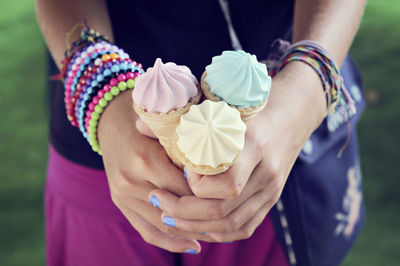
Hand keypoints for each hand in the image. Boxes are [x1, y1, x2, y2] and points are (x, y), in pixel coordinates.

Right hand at [98, 91, 213, 252]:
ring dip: (191, 232)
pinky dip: (171, 243)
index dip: (209, 195)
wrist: (112, 124)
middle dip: (203, 216)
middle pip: (175, 208)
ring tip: (216, 233)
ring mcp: (122, 195)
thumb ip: (188, 147)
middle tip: (229, 219)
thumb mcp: (168, 129)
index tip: (229, 198)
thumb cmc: (149, 123)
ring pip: (163, 225)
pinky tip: (193, 245)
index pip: (186, 188)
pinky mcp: (120, 204)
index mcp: (145, 157)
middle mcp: (131, 179)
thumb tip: (221, 171)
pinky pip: (147, 231)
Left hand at [147, 62, 326, 241]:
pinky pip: (245, 226)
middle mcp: (267, 172)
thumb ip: (184, 118)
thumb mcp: (224, 104)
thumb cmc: (254, 105)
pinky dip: (219, 232)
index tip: (179, 175)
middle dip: (186, 214)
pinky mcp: (272, 199)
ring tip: (171, 219)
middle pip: (225, 209)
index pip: (226, 183)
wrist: (295, 112)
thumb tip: (140, 128)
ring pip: (234, 224)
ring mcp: (272, 189)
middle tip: (160, 205)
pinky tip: (198, 227)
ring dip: (198, 227)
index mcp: (255, 144)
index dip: (196, 187)